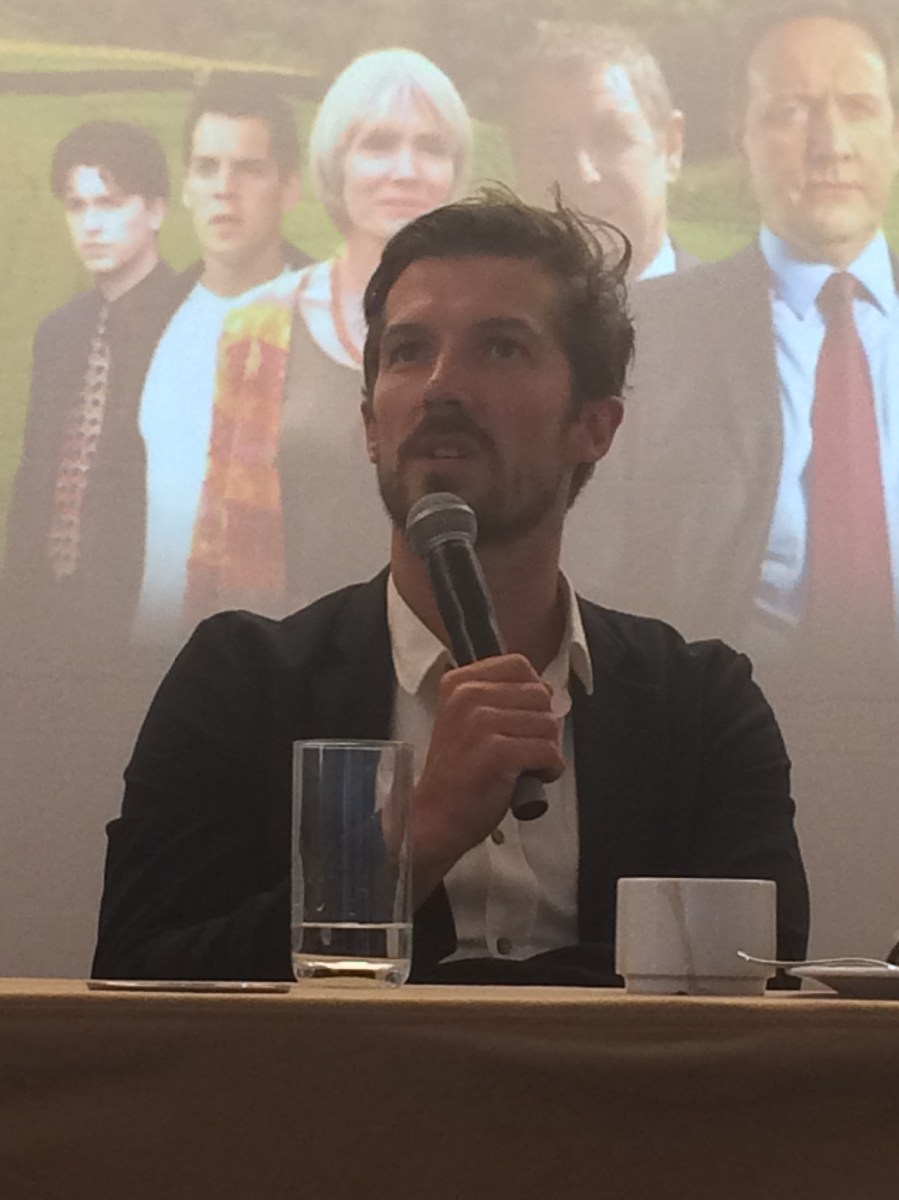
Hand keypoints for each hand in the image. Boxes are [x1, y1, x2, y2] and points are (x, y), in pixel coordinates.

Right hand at [412, 654, 563, 901]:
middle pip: (540, 695)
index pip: (519, 665)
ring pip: (549, 724)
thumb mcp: (466, 719)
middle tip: (524, 748)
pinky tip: (530, 778)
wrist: (434, 818)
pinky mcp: (497, 752)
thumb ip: (497, 697)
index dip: (533, 692)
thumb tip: (545, 689)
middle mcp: (468, 696)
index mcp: (458, 683)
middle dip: (542, 725)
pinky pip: (549, 752)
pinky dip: (549, 769)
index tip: (523, 717)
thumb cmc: (457, 774)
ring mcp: (481, 722)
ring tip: (524, 765)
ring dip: (546, 750)